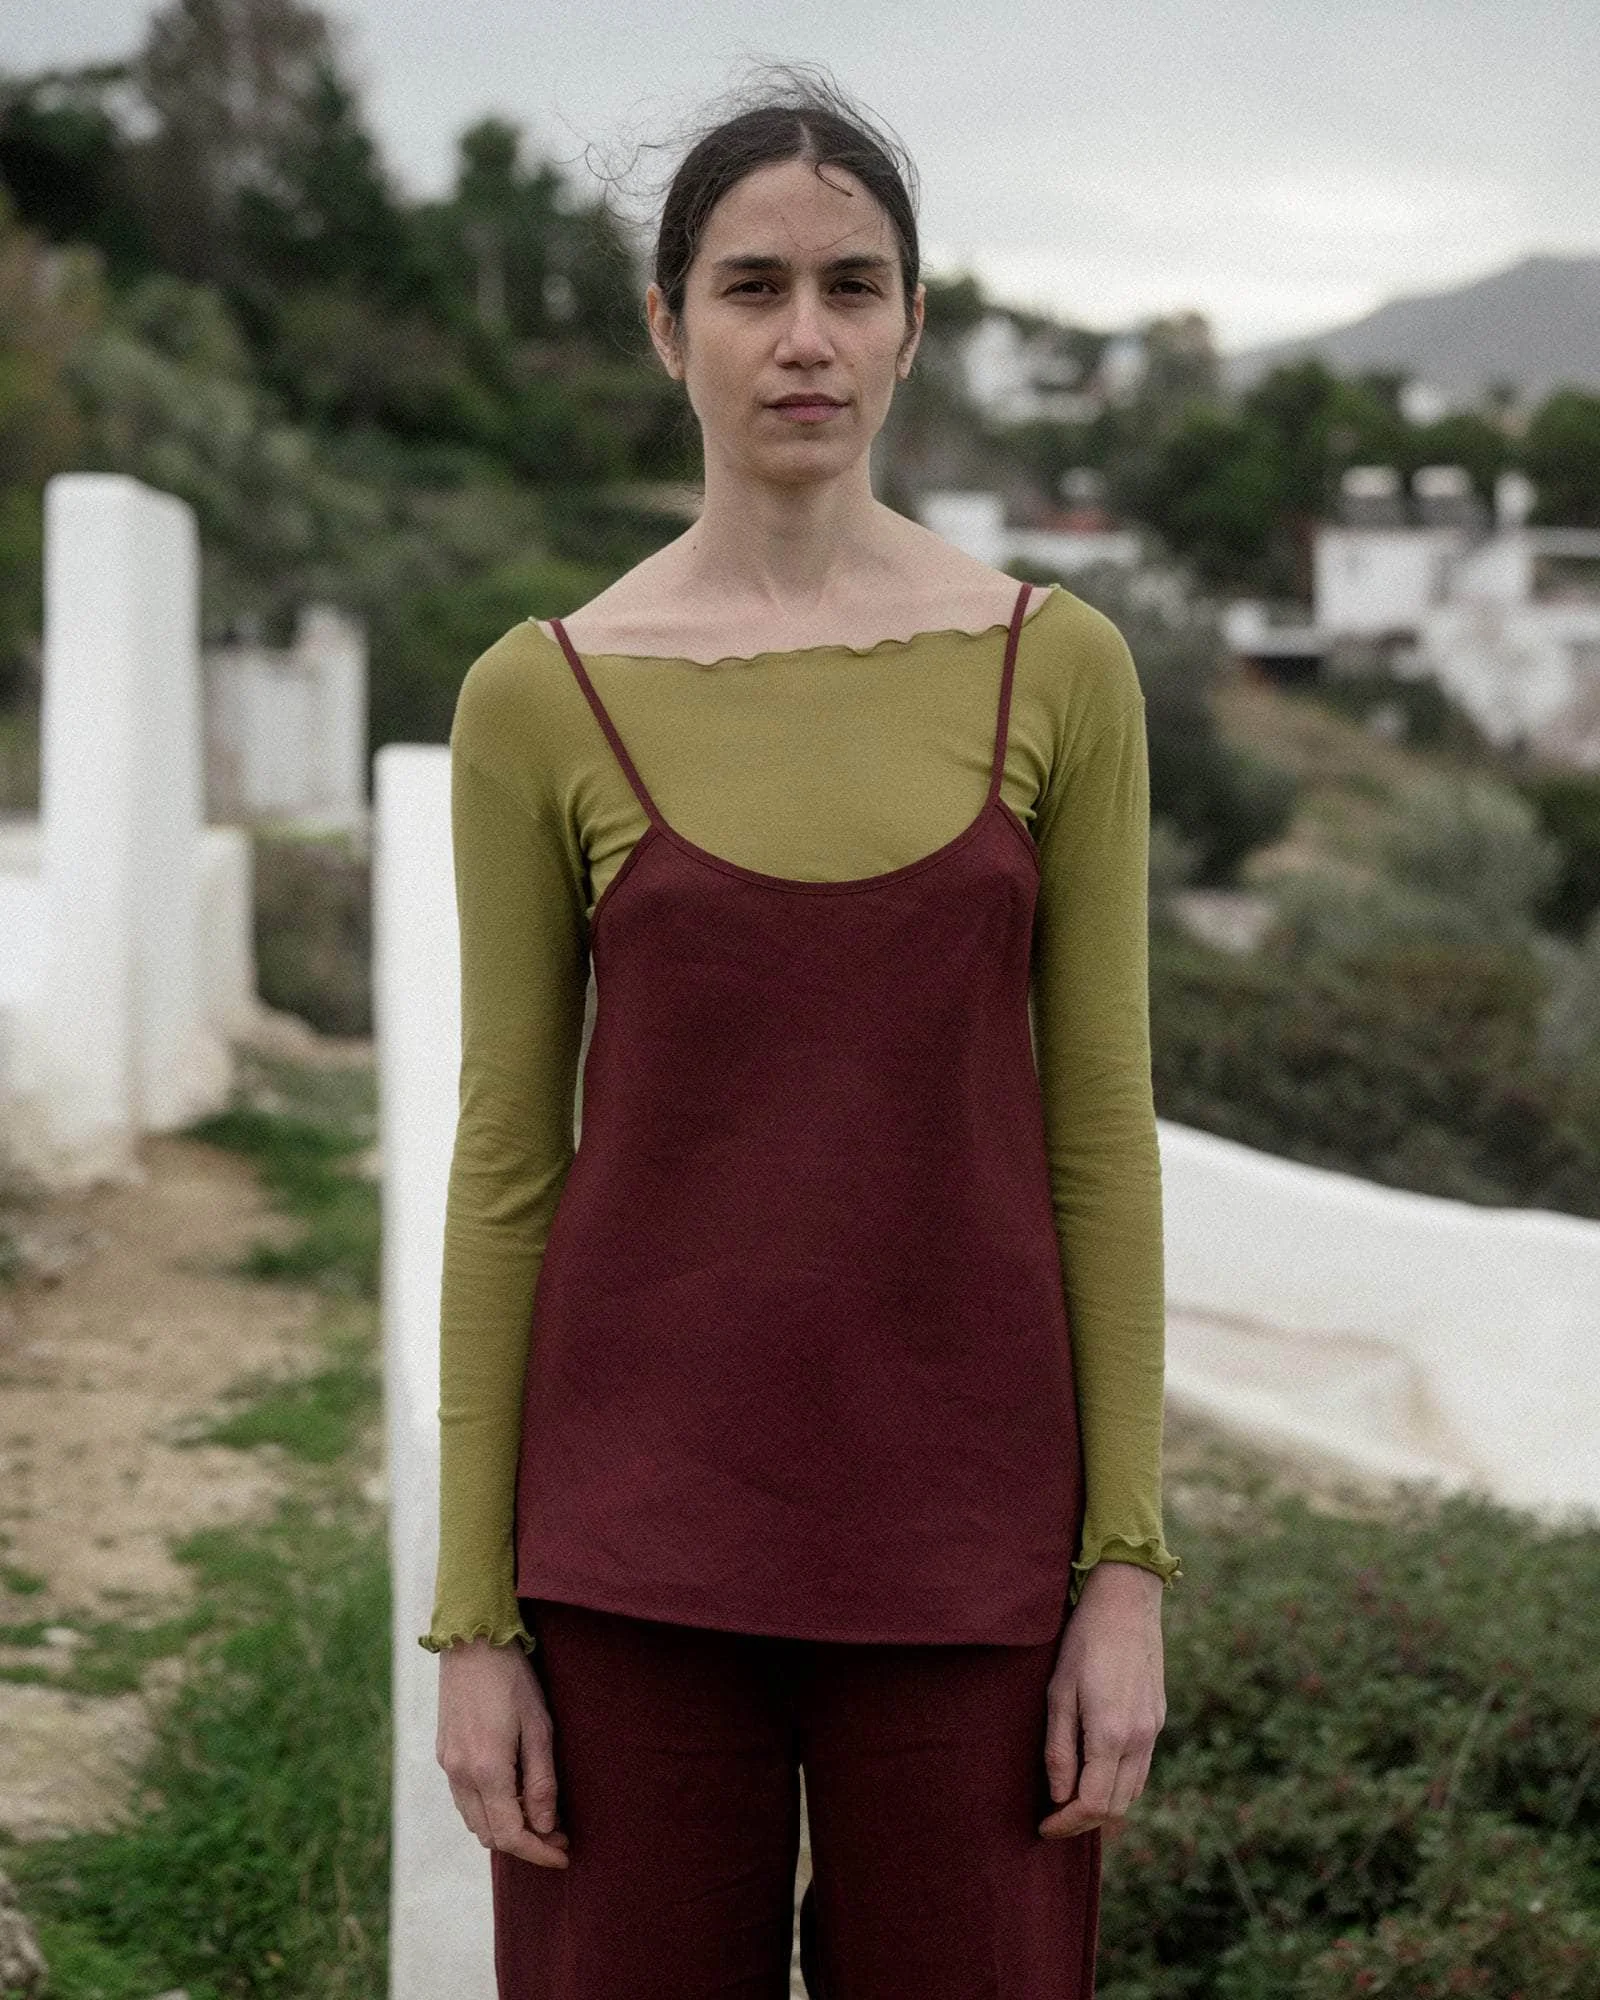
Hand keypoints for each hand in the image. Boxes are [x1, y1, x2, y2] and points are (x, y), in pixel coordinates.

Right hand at [436, 1636, 570, 1866]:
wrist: (471, 1641)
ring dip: (506, 1828)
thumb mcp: (539, 1727)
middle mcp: (460, 1775)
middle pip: (492, 1836)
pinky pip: (465, 1801)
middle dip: (526, 1842)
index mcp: (486, 1771)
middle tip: (558, 1833)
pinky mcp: (444, 1755)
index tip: (564, 1855)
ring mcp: (447, 1766)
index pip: (512, 1836)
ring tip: (539, 1813)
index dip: (539, 1852)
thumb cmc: (512, 1679)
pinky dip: (489, 1810)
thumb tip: (545, 1825)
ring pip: (475, 1822)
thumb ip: (540, 1781)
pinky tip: (512, 1794)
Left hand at [1039, 1560, 1165, 1839]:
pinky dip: (1120, 1785)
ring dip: (1104, 1806)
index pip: (1092, 1804)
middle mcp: (1140, 1739)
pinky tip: (1096, 1775)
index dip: (1066, 1824)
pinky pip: (1141, 1769)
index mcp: (1112, 1735)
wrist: (1126, 1603)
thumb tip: (1059, 1796)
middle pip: (1116, 1807)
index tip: (1043, 1827)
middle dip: (1083, 1822)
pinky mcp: (1158, 1719)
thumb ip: (1059, 1750)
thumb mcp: (1058, 1694)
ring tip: (1071, 1802)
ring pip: (1133, 1792)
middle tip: (1053, 1819)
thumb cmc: (1082, 1643)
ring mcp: (1154, 1730)